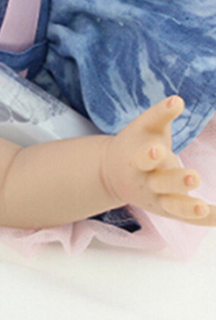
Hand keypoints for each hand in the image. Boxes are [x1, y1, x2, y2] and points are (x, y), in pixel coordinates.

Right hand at [101, 96, 215, 224]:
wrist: (113, 175)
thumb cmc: (135, 144)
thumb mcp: (142, 128)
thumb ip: (160, 115)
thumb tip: (178, 100)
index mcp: (137, 160)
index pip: (143, 157)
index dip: (151, 155)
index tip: (159, 148)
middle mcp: (145, 181)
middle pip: (161, 183)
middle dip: (176, 180)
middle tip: (194, 176)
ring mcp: (157, 198)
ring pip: (173, 206)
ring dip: (188, 206)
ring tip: (203, 205)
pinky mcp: (168, 211)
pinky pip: (188, 218)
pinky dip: (205, 219)